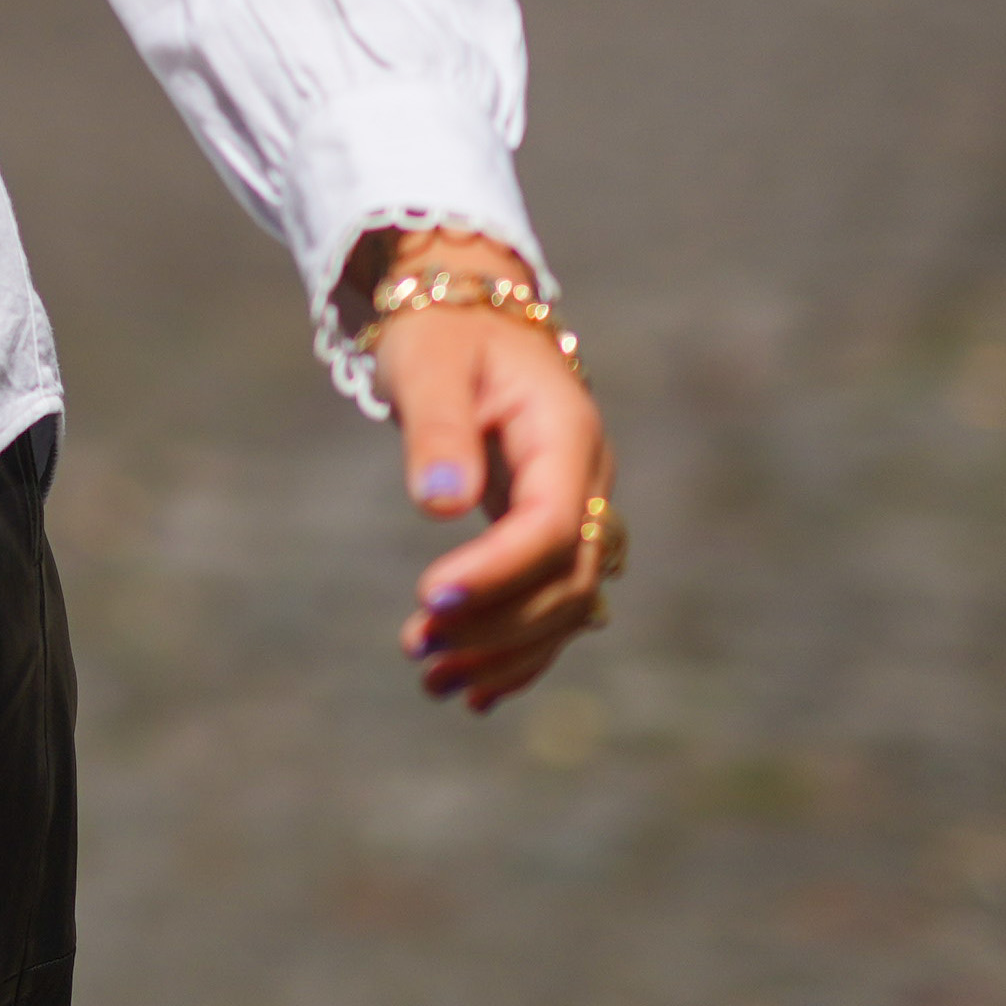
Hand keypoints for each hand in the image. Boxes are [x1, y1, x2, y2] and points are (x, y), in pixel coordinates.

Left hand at [359, 228, 616, 713]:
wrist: (466, 314)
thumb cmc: (443, 334)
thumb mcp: (431, 366)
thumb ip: (438, 432)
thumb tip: (440, 506)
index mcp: (565, 436)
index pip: (550, 525)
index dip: (497, 572)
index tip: (428, 600)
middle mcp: (586, 481)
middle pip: (566, 578)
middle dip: (497, 625)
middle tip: (418, 652)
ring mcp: (578, 510)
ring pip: (565, 604)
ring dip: (505, 650)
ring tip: (432, 683)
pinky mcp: (552, 532)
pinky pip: (552, 604)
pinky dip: (519, 651)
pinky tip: (473, 692)